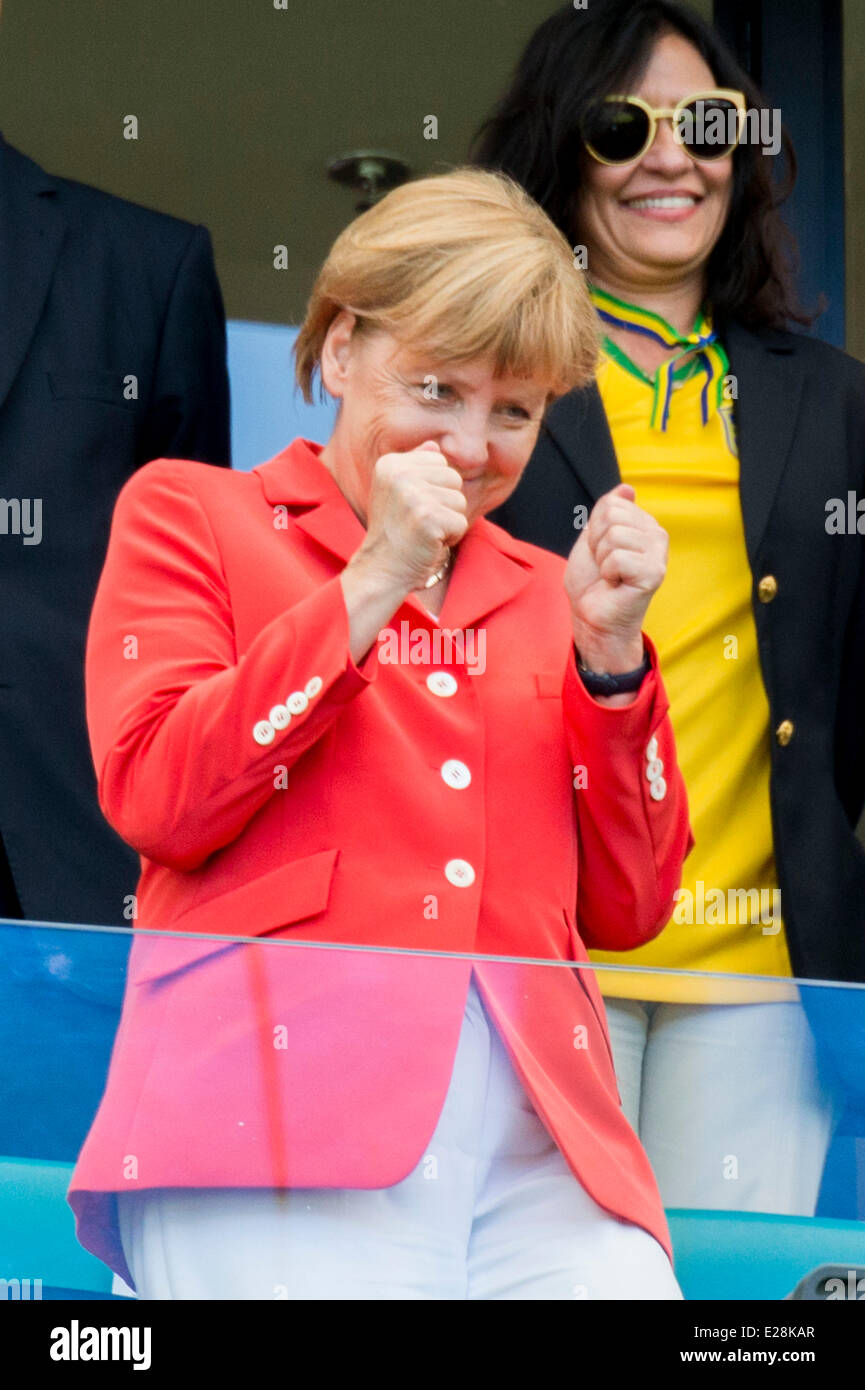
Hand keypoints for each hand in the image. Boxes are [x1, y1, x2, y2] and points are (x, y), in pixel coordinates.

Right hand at [349, 441, 468, 594]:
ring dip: (449, 521)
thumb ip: (416, 466)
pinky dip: (451, 538)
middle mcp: (399, 474)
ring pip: (460, 500)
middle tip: (421, 522)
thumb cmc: (395, 532)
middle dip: (445, 504)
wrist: (382, 569)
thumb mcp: (398, 491)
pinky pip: (461, 522)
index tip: (413, 506)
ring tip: (424, 532)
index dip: (435, 488)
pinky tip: (430, 543)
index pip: (440, 461)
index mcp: (390, 463)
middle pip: (453, 478)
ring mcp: (413, 495)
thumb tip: (436, 445)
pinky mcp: (428, 518)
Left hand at [565, 483, 666, 670]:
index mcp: (643, 524)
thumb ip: (608, 512)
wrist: (592, 616)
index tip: (600, 551)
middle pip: (612, 515)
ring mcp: (658, 553)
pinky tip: (617, 585)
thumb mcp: (593, 538)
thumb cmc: (593, 581)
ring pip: (614, 536)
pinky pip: (617, 558)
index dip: (594, 529)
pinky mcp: (654, 572)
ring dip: (602, 560)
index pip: (611, 503)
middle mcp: (656, 535)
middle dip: (596, 542)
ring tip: (611, 576)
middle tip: (605, 565)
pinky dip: (608, 574)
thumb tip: (627, 488)